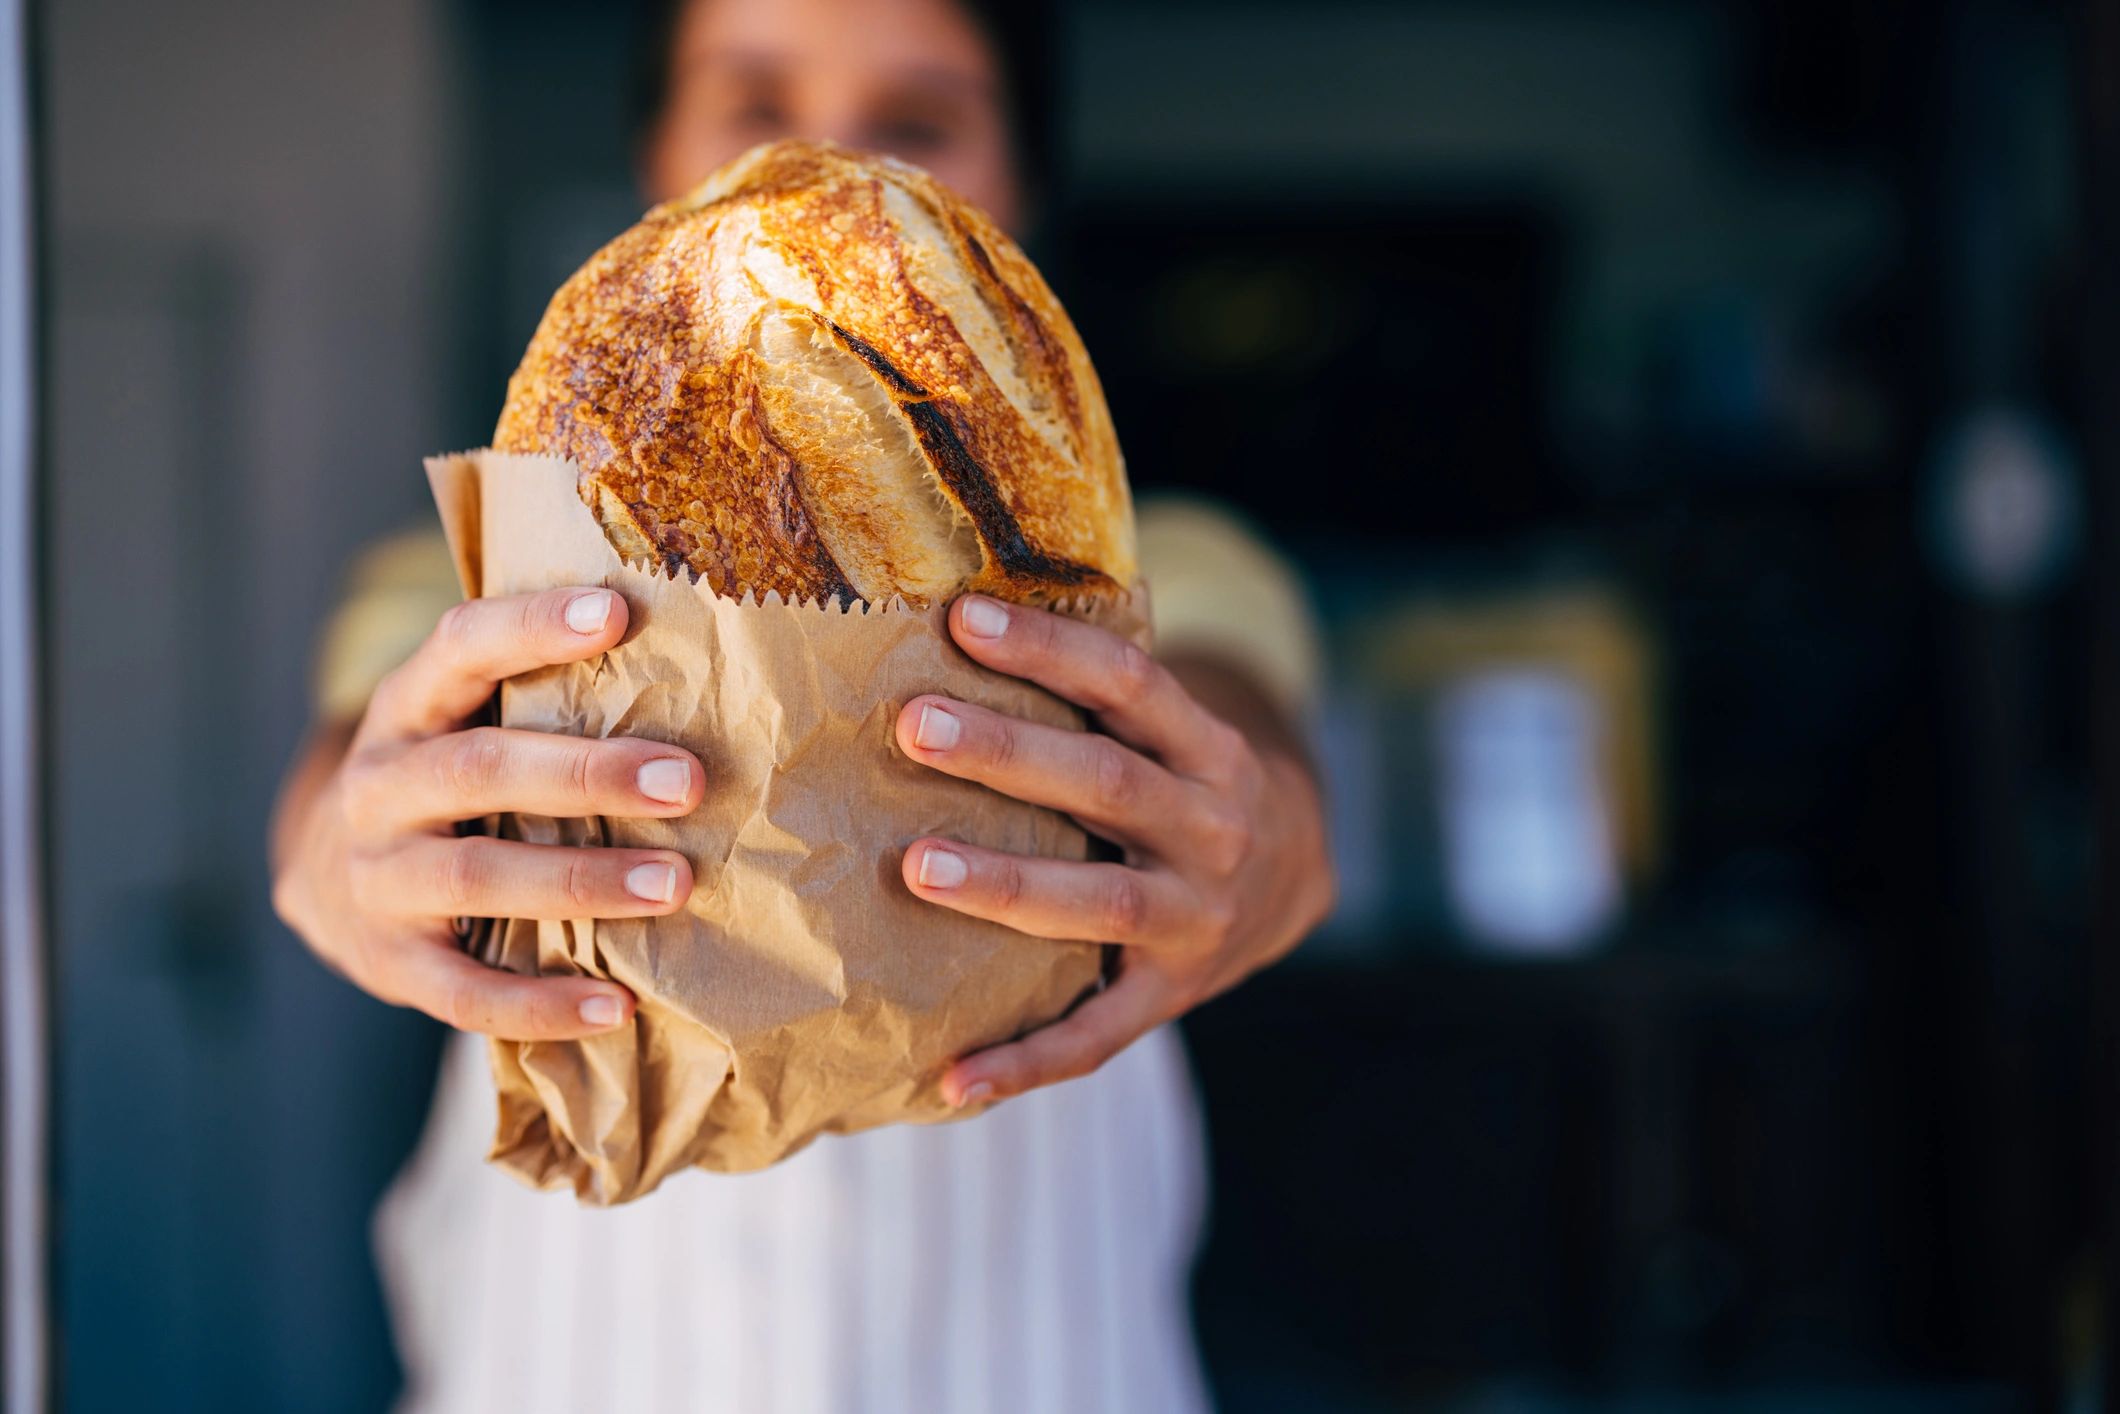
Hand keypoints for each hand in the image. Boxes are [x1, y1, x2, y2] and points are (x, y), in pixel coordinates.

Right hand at [270, 588, 704, 1039]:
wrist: (329, 878)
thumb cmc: (451, 782)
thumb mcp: (466, 720)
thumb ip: (545, 695)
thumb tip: (697, 664)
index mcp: (408, 707)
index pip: (461, 648)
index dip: (532, 626)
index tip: (618, 610)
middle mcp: (381, 785)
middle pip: (478, 769)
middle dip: (588, 775)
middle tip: (689, 782)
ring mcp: (376, 877)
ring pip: (475, 876)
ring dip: (580, 881)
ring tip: (674, 885)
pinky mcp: (389, 961)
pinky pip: (463, 990)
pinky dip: (539, 1004)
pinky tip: (615, 1007)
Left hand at [896, 595, 1334, 1104]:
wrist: (1296, 879)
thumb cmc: (1182, 781)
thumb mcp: (1171, 727)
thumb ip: (1096, 691)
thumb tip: (960, 612)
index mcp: (1207, 748)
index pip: (1130, 682)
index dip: (1050, 648)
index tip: (962, 620)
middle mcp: (1212, 828)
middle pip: (1107, 783)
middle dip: (1007, 753)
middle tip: (912, 726)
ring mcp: (1196, 918)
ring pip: (1099, 903)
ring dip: (1006, 885)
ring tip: (915, 866)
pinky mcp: (1171, 994)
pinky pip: (1097, 1034)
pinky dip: (1024, 1061)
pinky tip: (951, 1077)